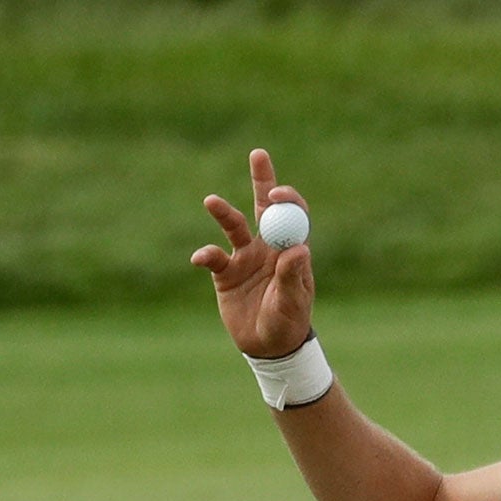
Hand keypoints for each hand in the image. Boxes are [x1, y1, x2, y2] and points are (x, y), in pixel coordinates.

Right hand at [190, 148, 314, 359]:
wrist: (267, 347)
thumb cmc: (288, 324)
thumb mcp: (293, 303)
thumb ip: (293, 277)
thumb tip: (299, 249)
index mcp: (291, 250)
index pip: (293, 216)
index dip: (286, 200)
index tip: (275, 195)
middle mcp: (268, 247)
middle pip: (265, 207)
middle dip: (262, 180)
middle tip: (259, 154)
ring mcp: (245, 257)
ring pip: (234, 225)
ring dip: (223, 213)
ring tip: (211, 202)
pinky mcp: (225, 272)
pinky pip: (213, 257)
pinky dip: (206, 255)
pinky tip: (201, 259)